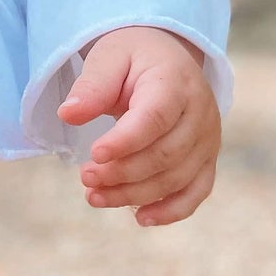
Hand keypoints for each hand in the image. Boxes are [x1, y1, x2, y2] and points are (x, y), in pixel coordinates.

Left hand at [56, 26, 220, 226]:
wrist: (167, 57)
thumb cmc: (133, 57)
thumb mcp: (108, 57)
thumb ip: (91, 86)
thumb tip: (68, 114)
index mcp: (175, 82)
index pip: (155, 118)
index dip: (125, 141)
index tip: (93, 155)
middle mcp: (200, 113)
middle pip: (165, 154)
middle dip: (122, 172)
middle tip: (84, 177)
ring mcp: (208, 139)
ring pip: (177, 178)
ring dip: (135, 194)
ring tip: (94, 196)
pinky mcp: (206, 158)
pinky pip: (196, 191)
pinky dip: (172, 210)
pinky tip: (140, 218)